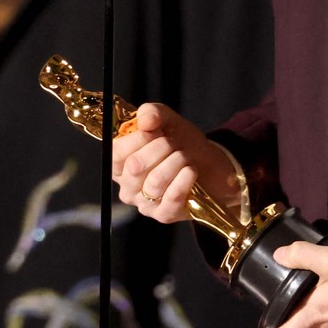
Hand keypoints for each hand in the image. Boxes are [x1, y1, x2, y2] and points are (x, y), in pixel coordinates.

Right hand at [112, 103, 238, 222]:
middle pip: (135, 166)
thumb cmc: (182, 144)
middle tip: (174, 143)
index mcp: (121, 163)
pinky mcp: (164, 215)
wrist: (211, 166)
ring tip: (185, 156)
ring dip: (176, 161)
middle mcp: (128, 186)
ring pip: (155, 181)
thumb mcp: (167, 121)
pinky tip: (191, 171)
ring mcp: (145, 203)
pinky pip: (171, 197)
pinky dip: (184, 180)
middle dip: (161, 147)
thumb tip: (145, 120)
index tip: (156, 130)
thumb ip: (152, 113)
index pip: (116, 153)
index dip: (138, 138)